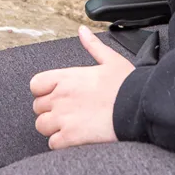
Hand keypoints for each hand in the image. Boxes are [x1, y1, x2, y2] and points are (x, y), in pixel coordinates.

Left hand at [30, 26, 134, 149]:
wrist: (139, 108)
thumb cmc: (126, 85)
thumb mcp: (110, 59)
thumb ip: (92, 45)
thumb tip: (82, 31)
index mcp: (67, 77)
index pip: (36, 84)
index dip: (43, 90)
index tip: (55, 94)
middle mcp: (60, 96)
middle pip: (38, 106)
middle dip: (49, 110)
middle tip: (66, 112)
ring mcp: (64, 118)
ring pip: (42, 126)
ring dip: (53, 128)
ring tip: (69, 126)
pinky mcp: (71, 138)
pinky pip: (52, 143)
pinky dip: (60, 143)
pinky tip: (74, 139)